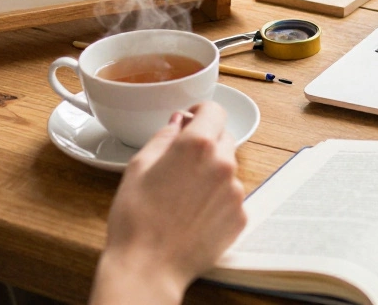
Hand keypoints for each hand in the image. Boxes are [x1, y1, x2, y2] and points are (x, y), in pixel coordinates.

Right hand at [92, 101, 246, 304]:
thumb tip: (177, 123)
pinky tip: (193, 214)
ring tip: (183, 195)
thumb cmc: (136, 218)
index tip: (189, 120)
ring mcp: (235, 191)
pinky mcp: (240, 216)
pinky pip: (231, 196)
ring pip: (227, 169)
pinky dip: (217, 199)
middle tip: (180, 162)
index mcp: (197, 145)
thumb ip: (163, 137)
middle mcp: (223, 164)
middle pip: (223, 138)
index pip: (214, 110)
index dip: (199, 113)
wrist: (149, 267)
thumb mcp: (138, 166)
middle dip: (205, 143)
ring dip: (211, 173)